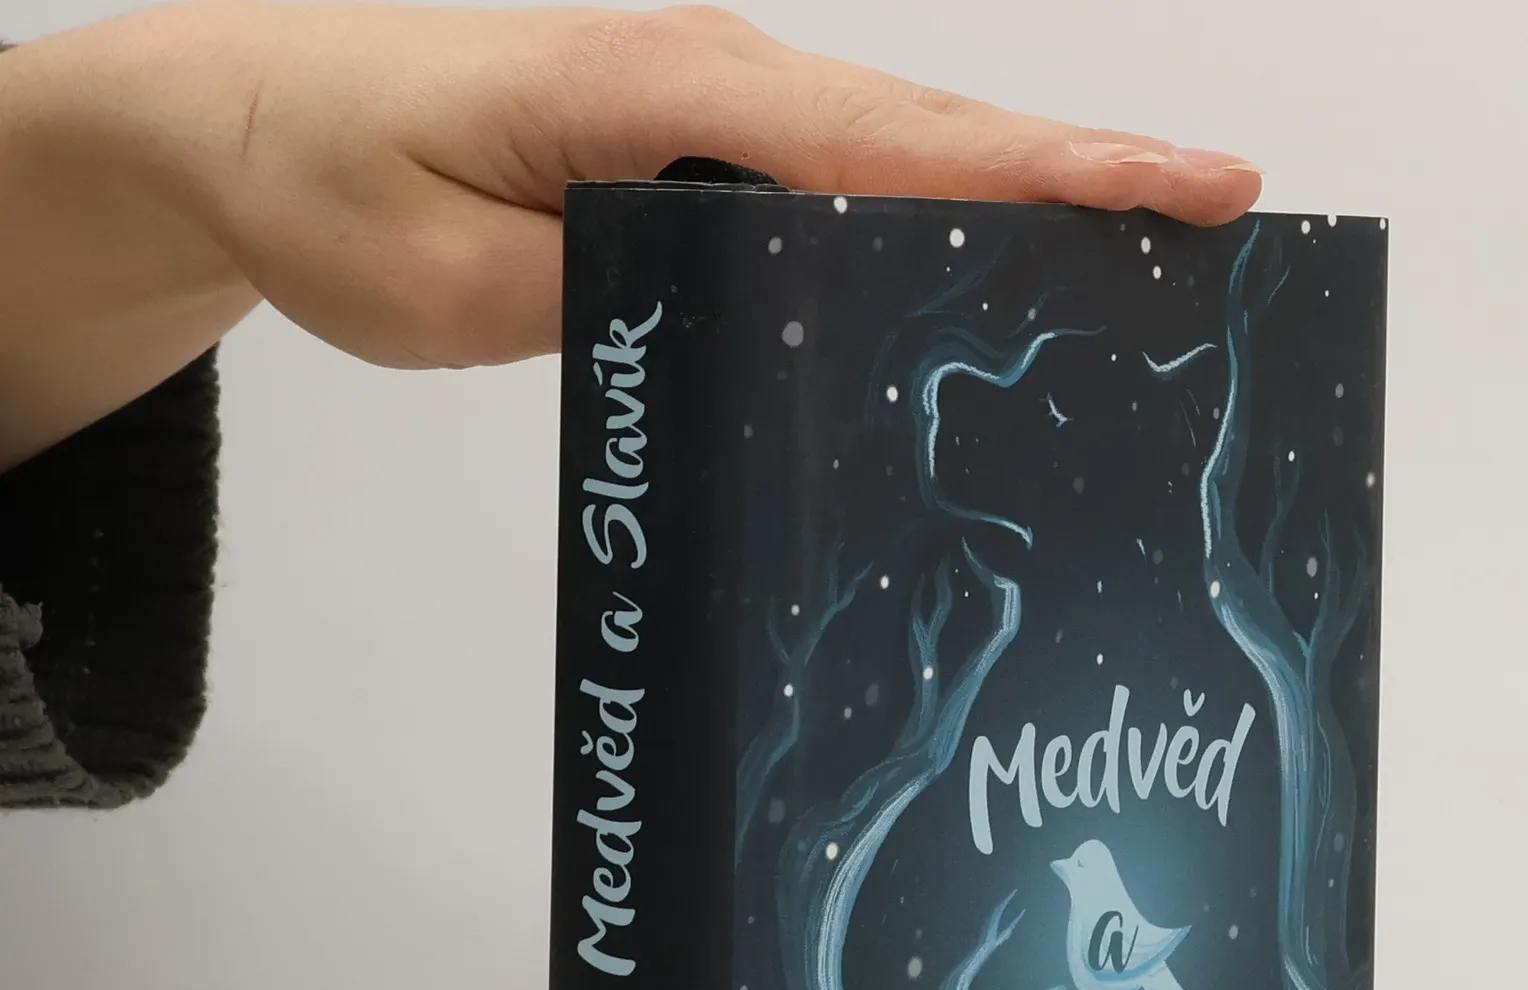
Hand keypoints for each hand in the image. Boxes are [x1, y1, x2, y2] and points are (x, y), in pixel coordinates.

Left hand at [0, 2, 1260, 463]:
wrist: (248, 118)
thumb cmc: (334, 179)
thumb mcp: (456, 276)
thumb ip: (616, 292)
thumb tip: (752, 315)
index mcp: (668, 94)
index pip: (895, 143)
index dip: (1049, 174)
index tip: (1184, 189)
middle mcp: (712, 84)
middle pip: (934, 136)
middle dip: (1085, 179)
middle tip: (1227, 221)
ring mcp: (708, 114)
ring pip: (897, 159)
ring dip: (1022, 204)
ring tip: (1149, 260)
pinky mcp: (692, 151)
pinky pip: (838, 188)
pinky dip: (931, 223)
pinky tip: (981, 281)